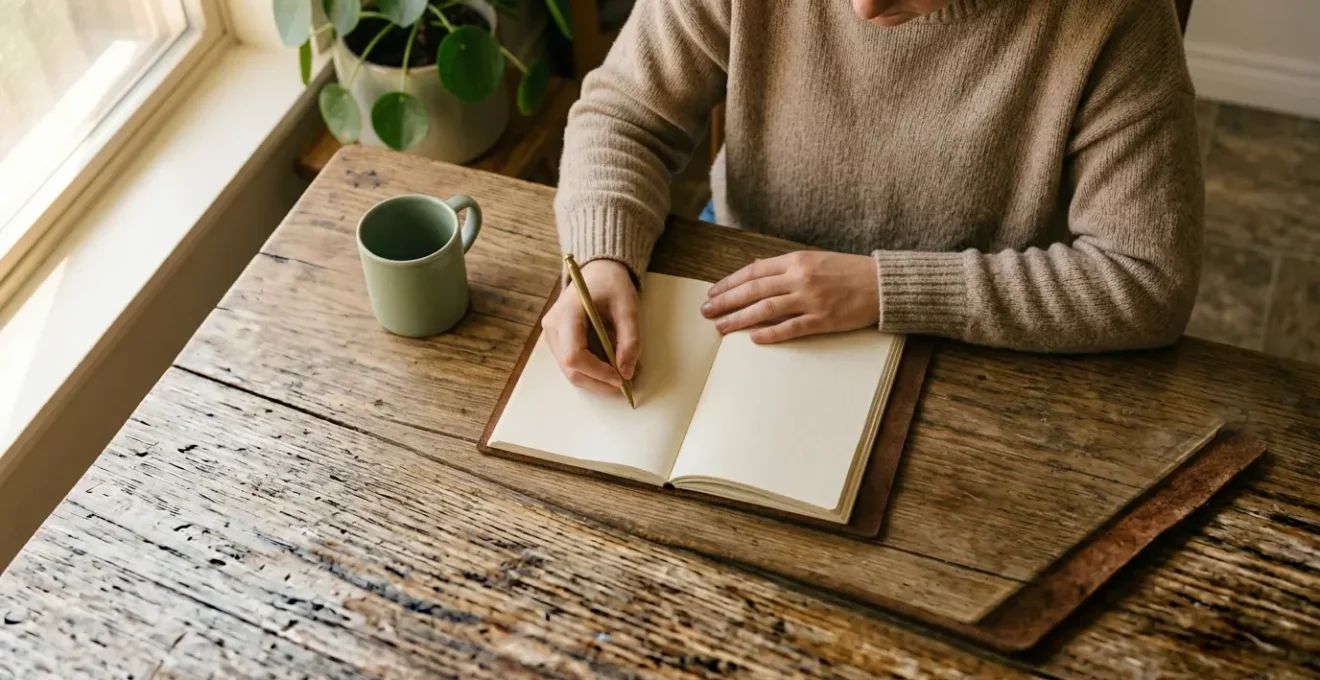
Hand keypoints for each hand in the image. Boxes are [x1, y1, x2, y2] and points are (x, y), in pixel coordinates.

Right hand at [542, 259, 639, 393]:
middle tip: (626, 385)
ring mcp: (552, 334)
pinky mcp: (558, 341)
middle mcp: (553, 326)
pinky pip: (573, 365)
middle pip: (570, 369)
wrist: (598, 271)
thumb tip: (627, 373)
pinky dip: (593, 371)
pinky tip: (611, 367)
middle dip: (598, 382)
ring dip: (597, 379)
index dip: (597, 372)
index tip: (621, 379)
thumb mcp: (628, 307)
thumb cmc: (612, 284)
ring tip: (623, 375)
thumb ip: (630, 340)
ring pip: (570, 371)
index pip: (574, 355)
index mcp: (567, 313)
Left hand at [701, 251, 878, 342]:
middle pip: (753, 291)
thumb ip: (784, 265)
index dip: (729, 283)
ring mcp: (810, 299)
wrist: (881, 284)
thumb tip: (755, 267)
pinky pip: (790, 328)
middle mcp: (800, 278)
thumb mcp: (814, 259)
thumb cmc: (848, 271)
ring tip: (721, 327)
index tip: (712, 292)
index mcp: (796, 261)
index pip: (754, 272)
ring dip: (739, 319)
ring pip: (765, 310)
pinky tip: (753, 338)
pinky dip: (770, 333)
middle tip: (706, 311)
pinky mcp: (822, 319)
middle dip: (726, 301)